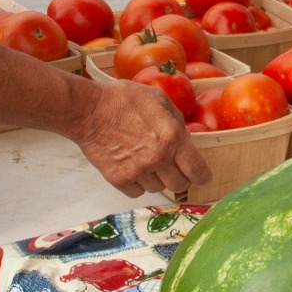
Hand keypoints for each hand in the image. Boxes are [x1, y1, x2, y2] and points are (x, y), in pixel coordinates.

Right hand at [71, 78, 211, 198]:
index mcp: (172, 138)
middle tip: (173, 167)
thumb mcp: (158, 99)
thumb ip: (177, 120)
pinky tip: (133, 168)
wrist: (88, 110)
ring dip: (157, 178)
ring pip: (158, 189)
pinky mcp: (119, 179)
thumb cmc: (122, 100)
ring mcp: (137, 171)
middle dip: (180, 177)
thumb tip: (185, 138)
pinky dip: (138, 183)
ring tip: (147, 161)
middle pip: (180, 184)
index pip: (198, 170)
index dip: (203, 176)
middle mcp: (157, 158)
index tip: (202, 176)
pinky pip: (138, 192)